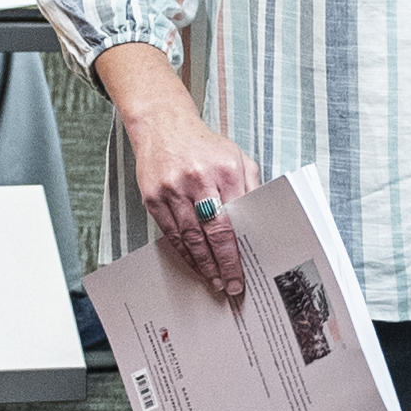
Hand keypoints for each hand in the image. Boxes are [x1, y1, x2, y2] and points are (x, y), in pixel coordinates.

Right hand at [124, 95, 259, 300]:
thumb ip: (250, 188)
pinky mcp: (153, 196)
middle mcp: (197, 179)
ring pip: (188, 237)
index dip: (236, 252)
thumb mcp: (237, 157)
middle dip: (221, 264)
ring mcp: (172, 189)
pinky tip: (193, 262)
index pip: (232, 221)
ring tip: (212, 279)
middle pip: (210, 233)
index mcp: (225, 170)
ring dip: (202, 263)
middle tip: (228, 285)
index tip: (241, 274)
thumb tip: (258, 223)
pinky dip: (182, 251)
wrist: (163, 126)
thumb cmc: (203, 145)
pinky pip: (170, 232)